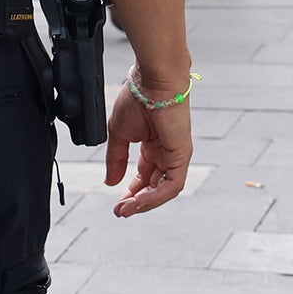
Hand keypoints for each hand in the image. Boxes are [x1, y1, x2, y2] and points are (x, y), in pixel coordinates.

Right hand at [104, 85, 192, 217]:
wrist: (151, 82)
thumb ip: (115, 159)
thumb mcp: (118, 134)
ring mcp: (175, 155)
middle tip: (121, 211)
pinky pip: (172, 184)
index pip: (144, 176)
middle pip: (154, 186)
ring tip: (127, 209)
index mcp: (152, 145)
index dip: (131, 191)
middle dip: (137, 201)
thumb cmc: (137, 99)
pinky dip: (157, 196)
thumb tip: (110, 181)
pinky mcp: (182, 156)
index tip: (117, 202)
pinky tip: (140, 200)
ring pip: (164, 190)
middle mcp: (165, 153)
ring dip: (145, 203)